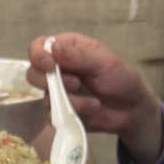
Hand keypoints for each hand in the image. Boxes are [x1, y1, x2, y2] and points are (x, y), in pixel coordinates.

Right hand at [27, 32, 163, 163]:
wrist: (130, 109)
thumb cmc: (120, 78)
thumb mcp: (104, 61)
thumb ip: (78, 55)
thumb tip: (53, 49)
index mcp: (66, 49)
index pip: (38, 48)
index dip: (38, 56)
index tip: (51, 66)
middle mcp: (57, 70)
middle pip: (33, 74)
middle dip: (51, 82)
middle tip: (76, 84)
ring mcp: (57, 93)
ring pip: (45, 98)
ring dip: (70, 100)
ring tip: (93, 101)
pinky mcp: (60, 113)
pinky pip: (53, 116)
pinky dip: (73, 113)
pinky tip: (91, 109)